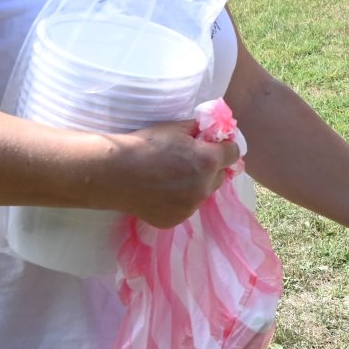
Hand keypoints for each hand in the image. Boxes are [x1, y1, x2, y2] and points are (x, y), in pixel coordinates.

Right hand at [100, 119, 239, 227]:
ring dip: (195, 185)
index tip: (213, 145)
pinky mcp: (175, 220)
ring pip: (202, 193)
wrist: (114, 173)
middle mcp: (204, 187)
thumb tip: (211, 133)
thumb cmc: (145, 145)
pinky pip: (185, 207)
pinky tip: (160, 192)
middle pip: (220, 176)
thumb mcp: (176, 128)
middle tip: (188, 161)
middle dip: (210, 168)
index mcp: (208, 162)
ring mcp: (190, 207)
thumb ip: (199, 130)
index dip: (224, 147)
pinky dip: (178, 200)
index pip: (234, 153)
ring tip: (169, 177)